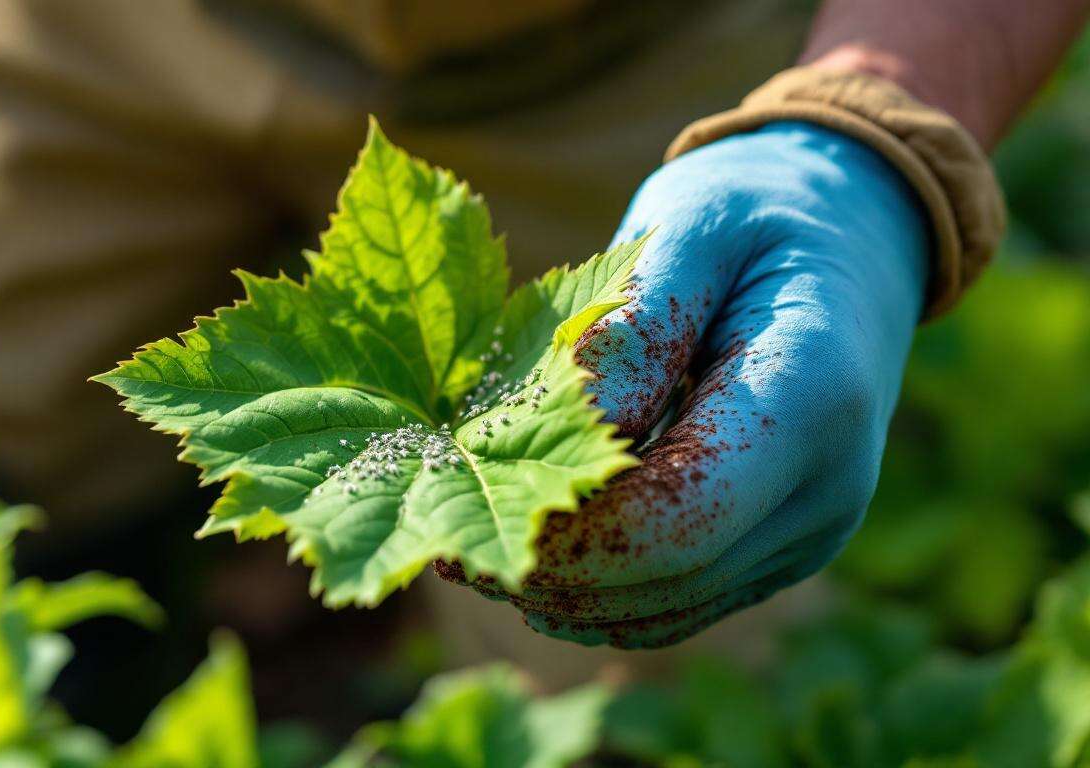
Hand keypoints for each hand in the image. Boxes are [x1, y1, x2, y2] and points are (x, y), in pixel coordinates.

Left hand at [443, 121, 929, 647]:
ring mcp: (812, 529)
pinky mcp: (782, 549)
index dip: (575, 533)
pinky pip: (682, 604)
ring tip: (473, 559)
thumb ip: (633, 326)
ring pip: (670, 607)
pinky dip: (604, 599)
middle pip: (668, 575)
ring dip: (568, 597)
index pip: (680, 513)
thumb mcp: (690, 226)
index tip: (473, 504)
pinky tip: (535, 566)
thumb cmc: (754, 215)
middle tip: (451, 549)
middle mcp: (829, 485)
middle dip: (554, 572)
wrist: (847, 237)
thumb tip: (570, 427)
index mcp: (812, 396)